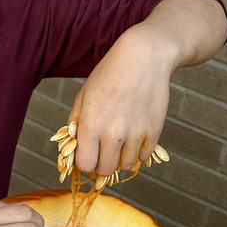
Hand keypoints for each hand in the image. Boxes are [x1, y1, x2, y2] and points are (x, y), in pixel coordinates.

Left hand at [69, 23, 172, 177]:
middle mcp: (113, 133)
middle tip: (103, 150)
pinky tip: (134, 136)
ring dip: (120, 159)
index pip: (84, 165)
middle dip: (101, 163)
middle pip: (105, 170)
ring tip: (119, 142)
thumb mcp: (84, 95)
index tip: (87, 155)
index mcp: (91, 125)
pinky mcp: (154, 131)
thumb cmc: (109, 74)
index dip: (84, 162)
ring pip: (125, 166)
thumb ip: (76, 123)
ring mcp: (135, 134)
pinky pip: (143, 157)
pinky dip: (138, 152)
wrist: (144, 57)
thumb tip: (73, 147)